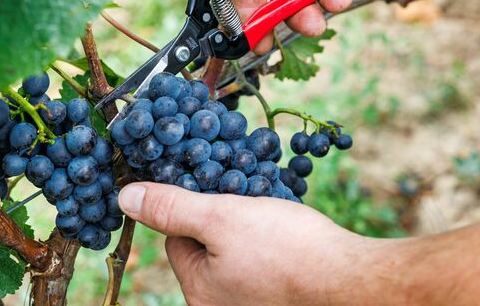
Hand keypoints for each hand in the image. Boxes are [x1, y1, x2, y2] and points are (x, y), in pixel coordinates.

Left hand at [117, 182, 394, 304]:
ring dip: (247, 223)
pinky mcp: (282, 295)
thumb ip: (171, 208)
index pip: (176, 240)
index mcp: (200, 292)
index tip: (212, 186)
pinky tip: (287, 225)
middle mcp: (222, 304)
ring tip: (268, 208)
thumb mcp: (221, 217)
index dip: (192, 207)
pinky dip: (270, 239)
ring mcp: (254, 302)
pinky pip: (264, 260)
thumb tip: (124, 197)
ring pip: (237, 249)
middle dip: (221, 215)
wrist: (354, 281)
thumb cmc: (288, 250)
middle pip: (206, 246)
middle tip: (244, 195)